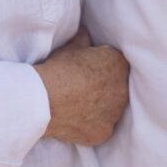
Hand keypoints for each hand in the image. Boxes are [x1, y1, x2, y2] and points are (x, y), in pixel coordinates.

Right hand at [34, 28, 129, 145]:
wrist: (43, 99)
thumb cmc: (57, 69)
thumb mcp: (70, 47)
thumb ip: (83, 40)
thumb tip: (85, 33)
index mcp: (119, 64)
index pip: (116, 64)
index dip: (102, 66)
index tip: (88, 69)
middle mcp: (123, 89)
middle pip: (117, 88)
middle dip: (105, 87)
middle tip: (83, 88)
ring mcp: (115, 113)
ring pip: (111, 109)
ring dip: (100, 107)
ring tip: (78, 104)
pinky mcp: (104, 132)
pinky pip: (101, 127)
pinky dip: (91, 124)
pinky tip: (76, 119)